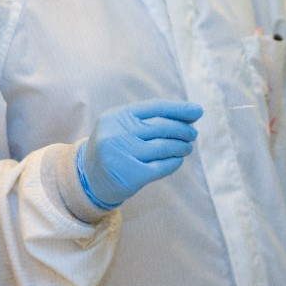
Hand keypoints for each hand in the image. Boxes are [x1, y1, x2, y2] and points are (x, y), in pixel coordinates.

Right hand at [77, 99, 202, 208]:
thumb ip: (149, 118)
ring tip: (187, 147)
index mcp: (117, 116)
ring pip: (164, 146)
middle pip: (162, 127)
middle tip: (193, 133)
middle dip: (183, 129)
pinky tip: (178, 160)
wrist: (88, 178)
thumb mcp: (122, 126)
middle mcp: (118, 134)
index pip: (155, 107)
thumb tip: (189, 114)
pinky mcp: (131, 175)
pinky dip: (174, 162)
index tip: (198, 111)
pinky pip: (161, 167)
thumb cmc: (114, 147)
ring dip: (181, 146)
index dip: (179, 109)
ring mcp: (123, 155)